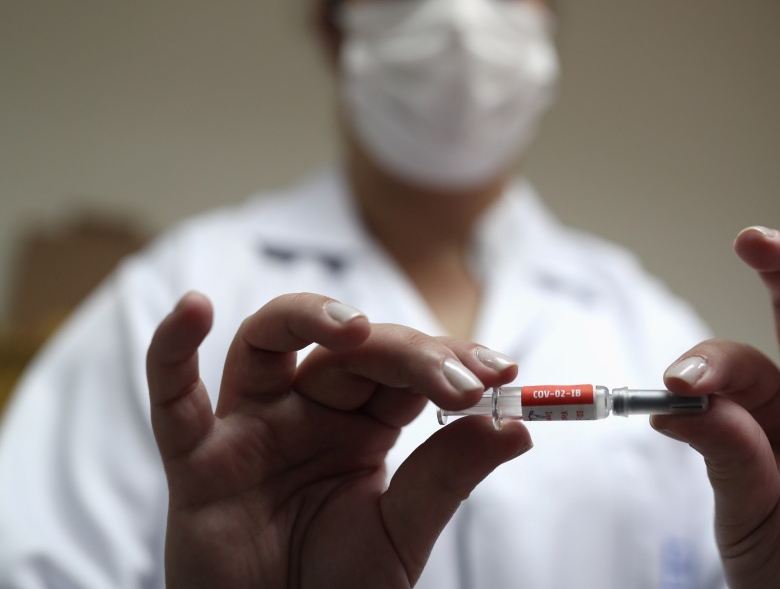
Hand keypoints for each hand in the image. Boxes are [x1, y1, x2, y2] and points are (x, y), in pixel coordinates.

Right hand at [146, 292, 530, 588]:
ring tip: (354, 327)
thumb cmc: (338, 586)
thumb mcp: (405, 531)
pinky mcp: (196, 459)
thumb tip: (518, 428)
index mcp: (361, 424)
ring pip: (268, 340)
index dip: (449, 363)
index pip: (405, 369)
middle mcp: (306, 410)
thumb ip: (450, 475)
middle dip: (408, 354)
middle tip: (462, 379)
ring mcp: (250, 426)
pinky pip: (173, 398)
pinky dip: (172, 350)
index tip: (502, 371)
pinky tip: (192, 308)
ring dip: (308, 318)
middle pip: (350, 350)